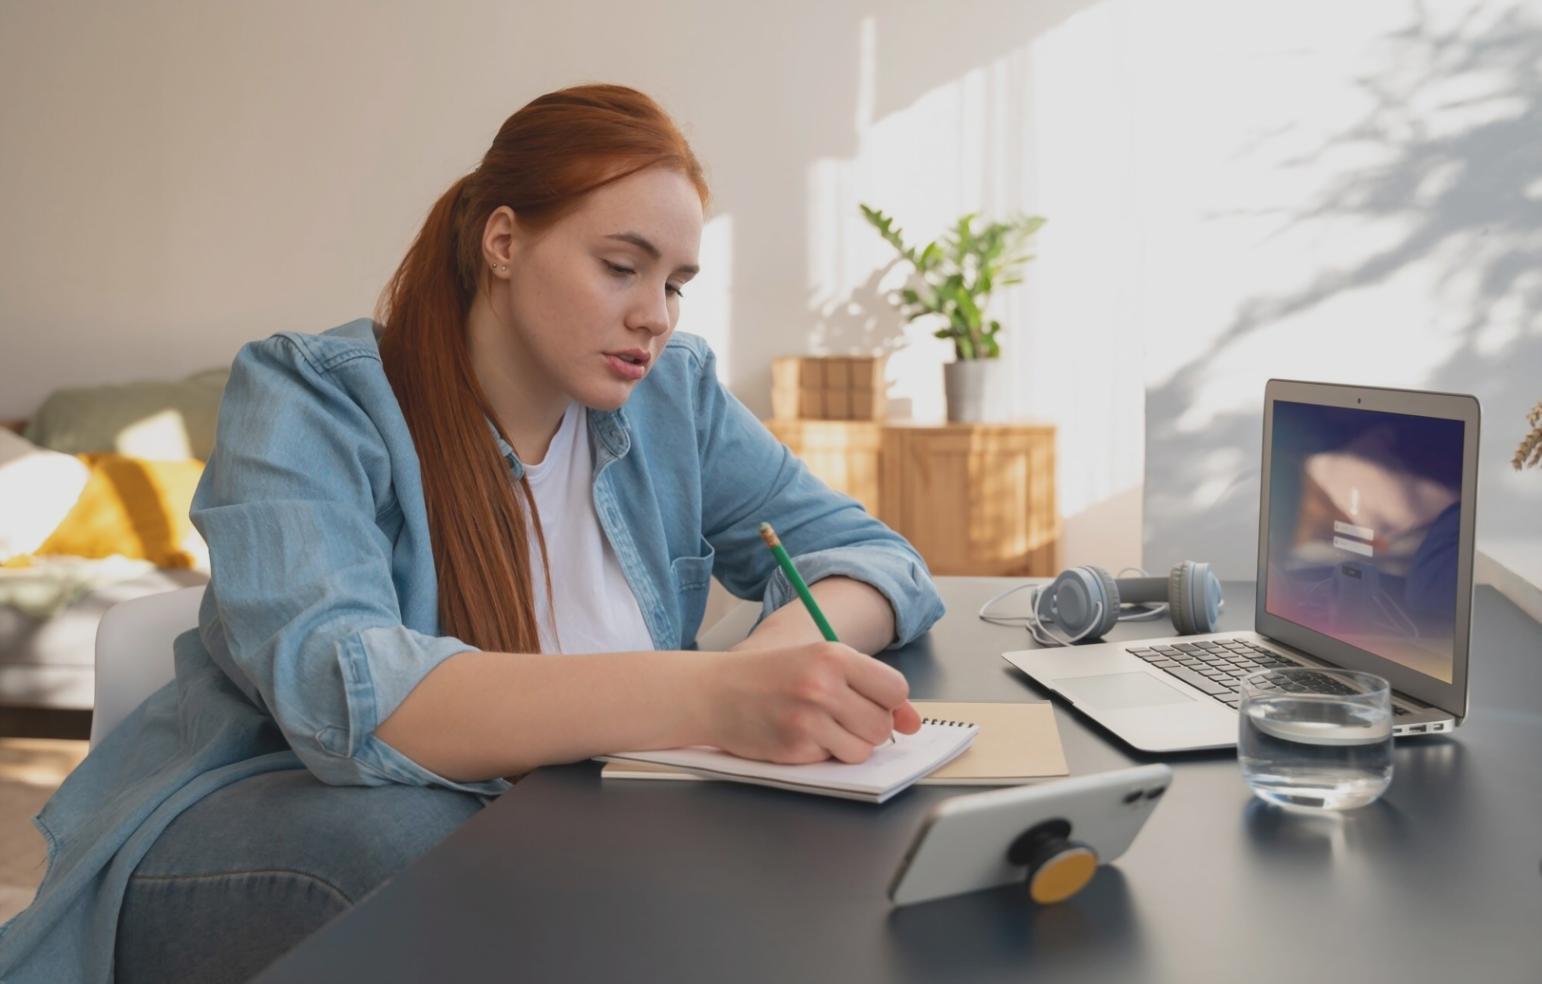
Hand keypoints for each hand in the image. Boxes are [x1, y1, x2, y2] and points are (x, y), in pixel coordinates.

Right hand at [700, 642, 921, 764]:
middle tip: (838, 714)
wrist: (715, 693)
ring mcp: (808, 720)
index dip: (888, 701)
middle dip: (868, 727)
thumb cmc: (769, 676)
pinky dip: (822, 754)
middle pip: (882, 725)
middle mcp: (822, 686)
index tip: (870, 700)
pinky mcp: (795, 749)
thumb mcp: (820, 664)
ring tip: (820, 726)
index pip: (895, 689)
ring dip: (848, 745)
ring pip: (863, 750)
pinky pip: (833, 762)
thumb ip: (870, 687)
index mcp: (833, 655)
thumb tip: (912, 722)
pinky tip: (799, 736)